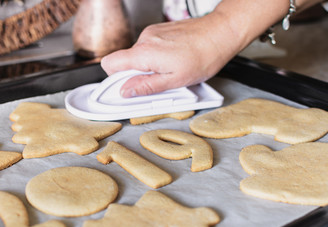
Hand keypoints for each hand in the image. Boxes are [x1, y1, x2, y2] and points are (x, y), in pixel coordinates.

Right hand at [101, 11, 241, 96]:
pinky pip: (149, 47)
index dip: (114, 79)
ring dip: (149, 66)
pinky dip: (156, 57)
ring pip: (139, 55)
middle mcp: (145, 39)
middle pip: (125, 61)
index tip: (126, 88)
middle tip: (157, 83)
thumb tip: (126, 91)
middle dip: (136, 75)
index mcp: (145, 53)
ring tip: (170, 71)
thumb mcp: (175, 80)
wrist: (221, 33)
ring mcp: (152, 33)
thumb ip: (146, 86)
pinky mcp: (160, 30)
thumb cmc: (203, 56)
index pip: (110, 63)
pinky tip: (173, 61)